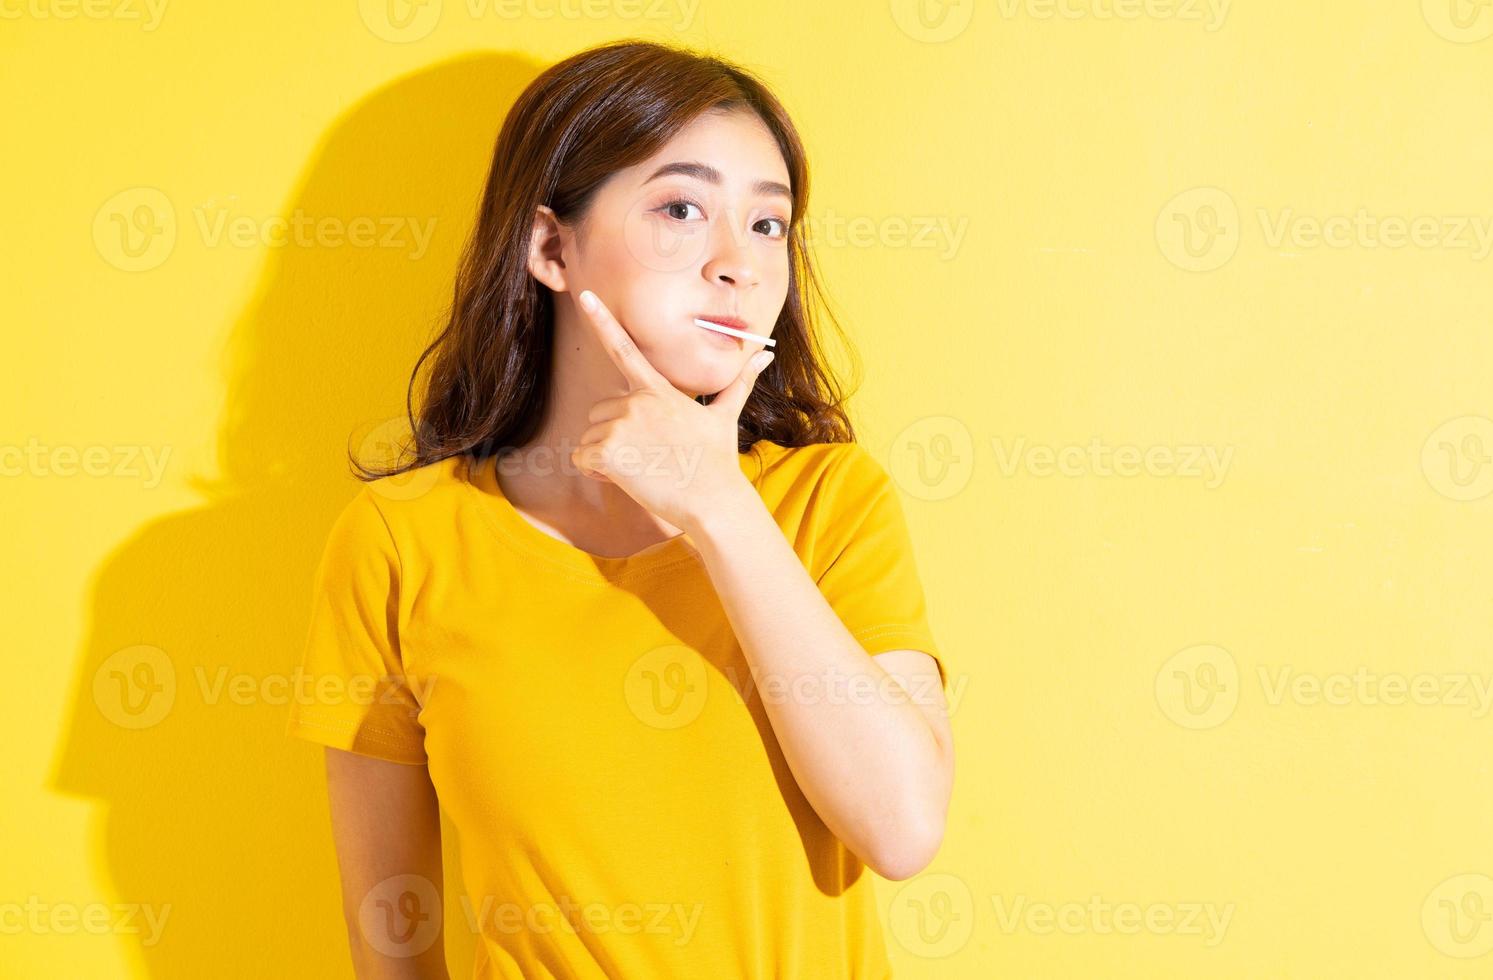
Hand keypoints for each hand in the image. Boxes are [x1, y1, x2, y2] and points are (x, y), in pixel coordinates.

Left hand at [570, 289, 773, 533]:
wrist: (713, 499)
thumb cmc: (717, 461)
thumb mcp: (725, 416)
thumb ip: (738, 383)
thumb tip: (766, 355)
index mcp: (657, 389)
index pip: (623, 347)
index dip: (602, 319)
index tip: (584, 295)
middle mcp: (636, 400)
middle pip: (599, 410)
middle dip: (613, 434)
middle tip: (646, 455)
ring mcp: (621, 424)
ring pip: (589, 437)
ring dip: (606, 456)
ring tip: (641, 468)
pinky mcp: (609, 450)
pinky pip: (582, 458)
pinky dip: (595, 471)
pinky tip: (625, 479)